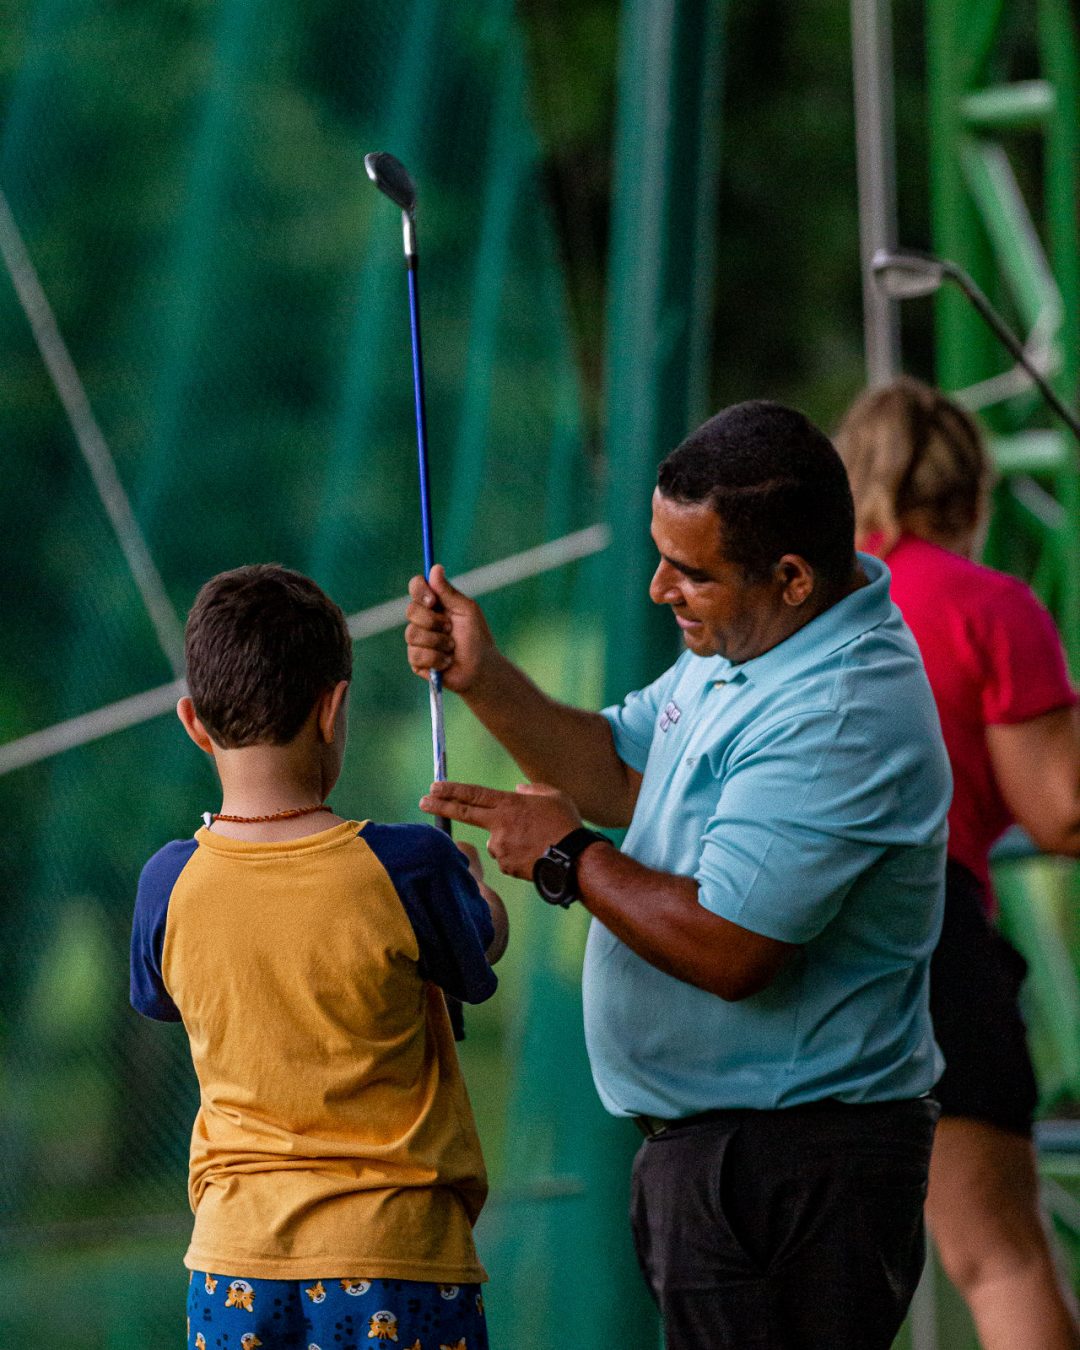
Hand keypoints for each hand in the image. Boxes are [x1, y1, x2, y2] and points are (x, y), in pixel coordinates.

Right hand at [405, 564, 495, 694]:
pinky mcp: (416, 661)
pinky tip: (447, 662)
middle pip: (411, 611)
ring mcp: (417, 641)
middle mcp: (422, 620)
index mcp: (434, 604)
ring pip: (412, 634)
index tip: (433, 600)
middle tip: (451, 628)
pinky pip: (416, 654)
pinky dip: (436, 659)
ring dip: (438, 642)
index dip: (420, 590)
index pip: (416, 587)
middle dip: (433, 621)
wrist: (481, 669)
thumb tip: (435, 568)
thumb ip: (448, 592)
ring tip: (452, 648)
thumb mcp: (466, 611)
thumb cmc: (476, 638)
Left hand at [420, 781, 582, 879]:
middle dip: (440, 806)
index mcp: (508, 804)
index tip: (433, 787)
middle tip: (422, 802)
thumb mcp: (553, 797)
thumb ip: (532, 791)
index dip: (452, 790)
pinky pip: (507, 859)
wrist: (574, 859)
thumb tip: (519, 789)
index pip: (473, 794)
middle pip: (463, 813)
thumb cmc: (566, 825)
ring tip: (537, 842)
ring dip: (509, 841)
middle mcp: (498, 824)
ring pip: (496, 841)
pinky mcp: (505, 866)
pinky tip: (535, 855)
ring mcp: (499, 847)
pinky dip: (517, 856)